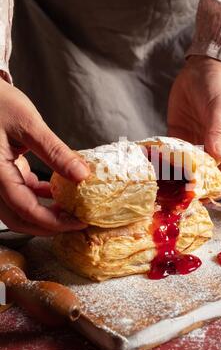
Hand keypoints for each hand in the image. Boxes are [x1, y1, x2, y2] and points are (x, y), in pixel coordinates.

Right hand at [0, 78, 89, 234]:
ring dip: (44, 214)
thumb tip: (82, 175)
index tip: (78, 222)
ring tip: (71, 211)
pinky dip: (39, 198)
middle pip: (18, 218)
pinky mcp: (2, 173)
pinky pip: (20, 194)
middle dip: (49, 226)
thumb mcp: (28, 123)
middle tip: (76, 223)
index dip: (53, 221)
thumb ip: (54, 151)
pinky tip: (57, 193)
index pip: (24, 208)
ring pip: (18, 209)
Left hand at [168, 55, 220, 197]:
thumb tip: (216, 159)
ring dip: (176, 178)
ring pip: (186, 168)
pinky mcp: (177, 137)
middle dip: (195, 188)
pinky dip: (163, 162)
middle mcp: (211, 149)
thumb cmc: (219, 87)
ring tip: (164, 187)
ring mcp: (193, 144)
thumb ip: (217, 132)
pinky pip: (170, 154)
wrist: (202, 69)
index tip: (210, 196)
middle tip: (181, 197)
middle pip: (205, 176)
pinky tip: (154, 167)